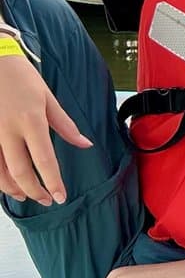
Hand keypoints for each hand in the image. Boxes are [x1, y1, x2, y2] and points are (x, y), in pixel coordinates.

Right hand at [0, 49, 91, 204]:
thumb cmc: (20, 76)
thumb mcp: (47, 98)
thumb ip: (65, 125)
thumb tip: (85, 144)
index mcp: (30, 120)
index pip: (44, 160)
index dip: (52, 182)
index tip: (60, 197)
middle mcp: (7, 130)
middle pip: (19, 172)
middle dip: (33, 191)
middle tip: (45, 201)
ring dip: (11, 188)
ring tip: (24, 195)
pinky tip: (5, 181)